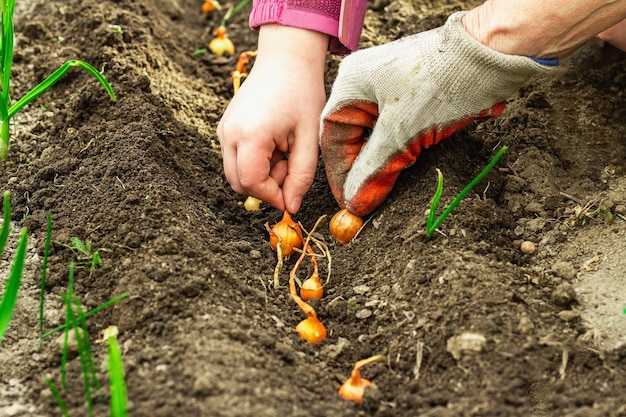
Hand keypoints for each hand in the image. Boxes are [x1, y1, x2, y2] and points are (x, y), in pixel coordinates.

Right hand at [218, 25, 327, 212]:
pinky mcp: (225, 128)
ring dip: (261, 174)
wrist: (286, 60)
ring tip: (284, 152)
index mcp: (250, 135)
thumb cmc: (302, 93)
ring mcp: (224, 130)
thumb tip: (291, 207)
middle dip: (266, 187)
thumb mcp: (308, 138)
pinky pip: (236, 158)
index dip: (272, 196)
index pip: (251, 183)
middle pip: (238, 183)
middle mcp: (229, 133)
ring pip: (236, 173)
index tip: (292, 196)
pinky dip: (255, 162)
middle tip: (290, 167)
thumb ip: (301, 176)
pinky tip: (275, 145)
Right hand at [320, 12, 553, 215]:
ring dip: (383, 160)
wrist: (492, 53)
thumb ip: (373, 171)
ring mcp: (387, 86)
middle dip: (362, 169)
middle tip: (369, 198)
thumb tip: (355, 203)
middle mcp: (363, 83)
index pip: (333, 137)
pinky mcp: (410, 94)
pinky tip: (407, 163)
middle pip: (352, 137)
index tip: (348, 202)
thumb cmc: (444, 82)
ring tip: (389, 183)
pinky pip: (395, 128)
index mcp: (350, 84)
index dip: (339, 174)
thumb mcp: (402, 134)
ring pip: (375, 135)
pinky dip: (400, 149)